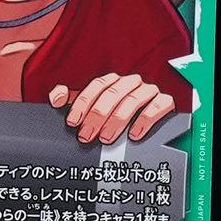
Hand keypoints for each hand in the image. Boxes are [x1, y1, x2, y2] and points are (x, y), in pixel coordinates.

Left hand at [49, 74, 174, 143]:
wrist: (150, 122)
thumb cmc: (116, 114)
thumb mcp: (92, 106)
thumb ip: (72, 100)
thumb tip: (55, 97)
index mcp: (113, 81)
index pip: (97, 86)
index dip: (83, 103)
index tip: (73, 121)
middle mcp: (131, 82)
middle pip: (113, 94)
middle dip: (97, 116)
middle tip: (87, 135)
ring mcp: (149, 91)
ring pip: (133, 100)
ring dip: (118, 120)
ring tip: (106, 138)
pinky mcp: (165, 101)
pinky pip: (157, 106)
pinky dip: (145, 120)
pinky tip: (134, 135)